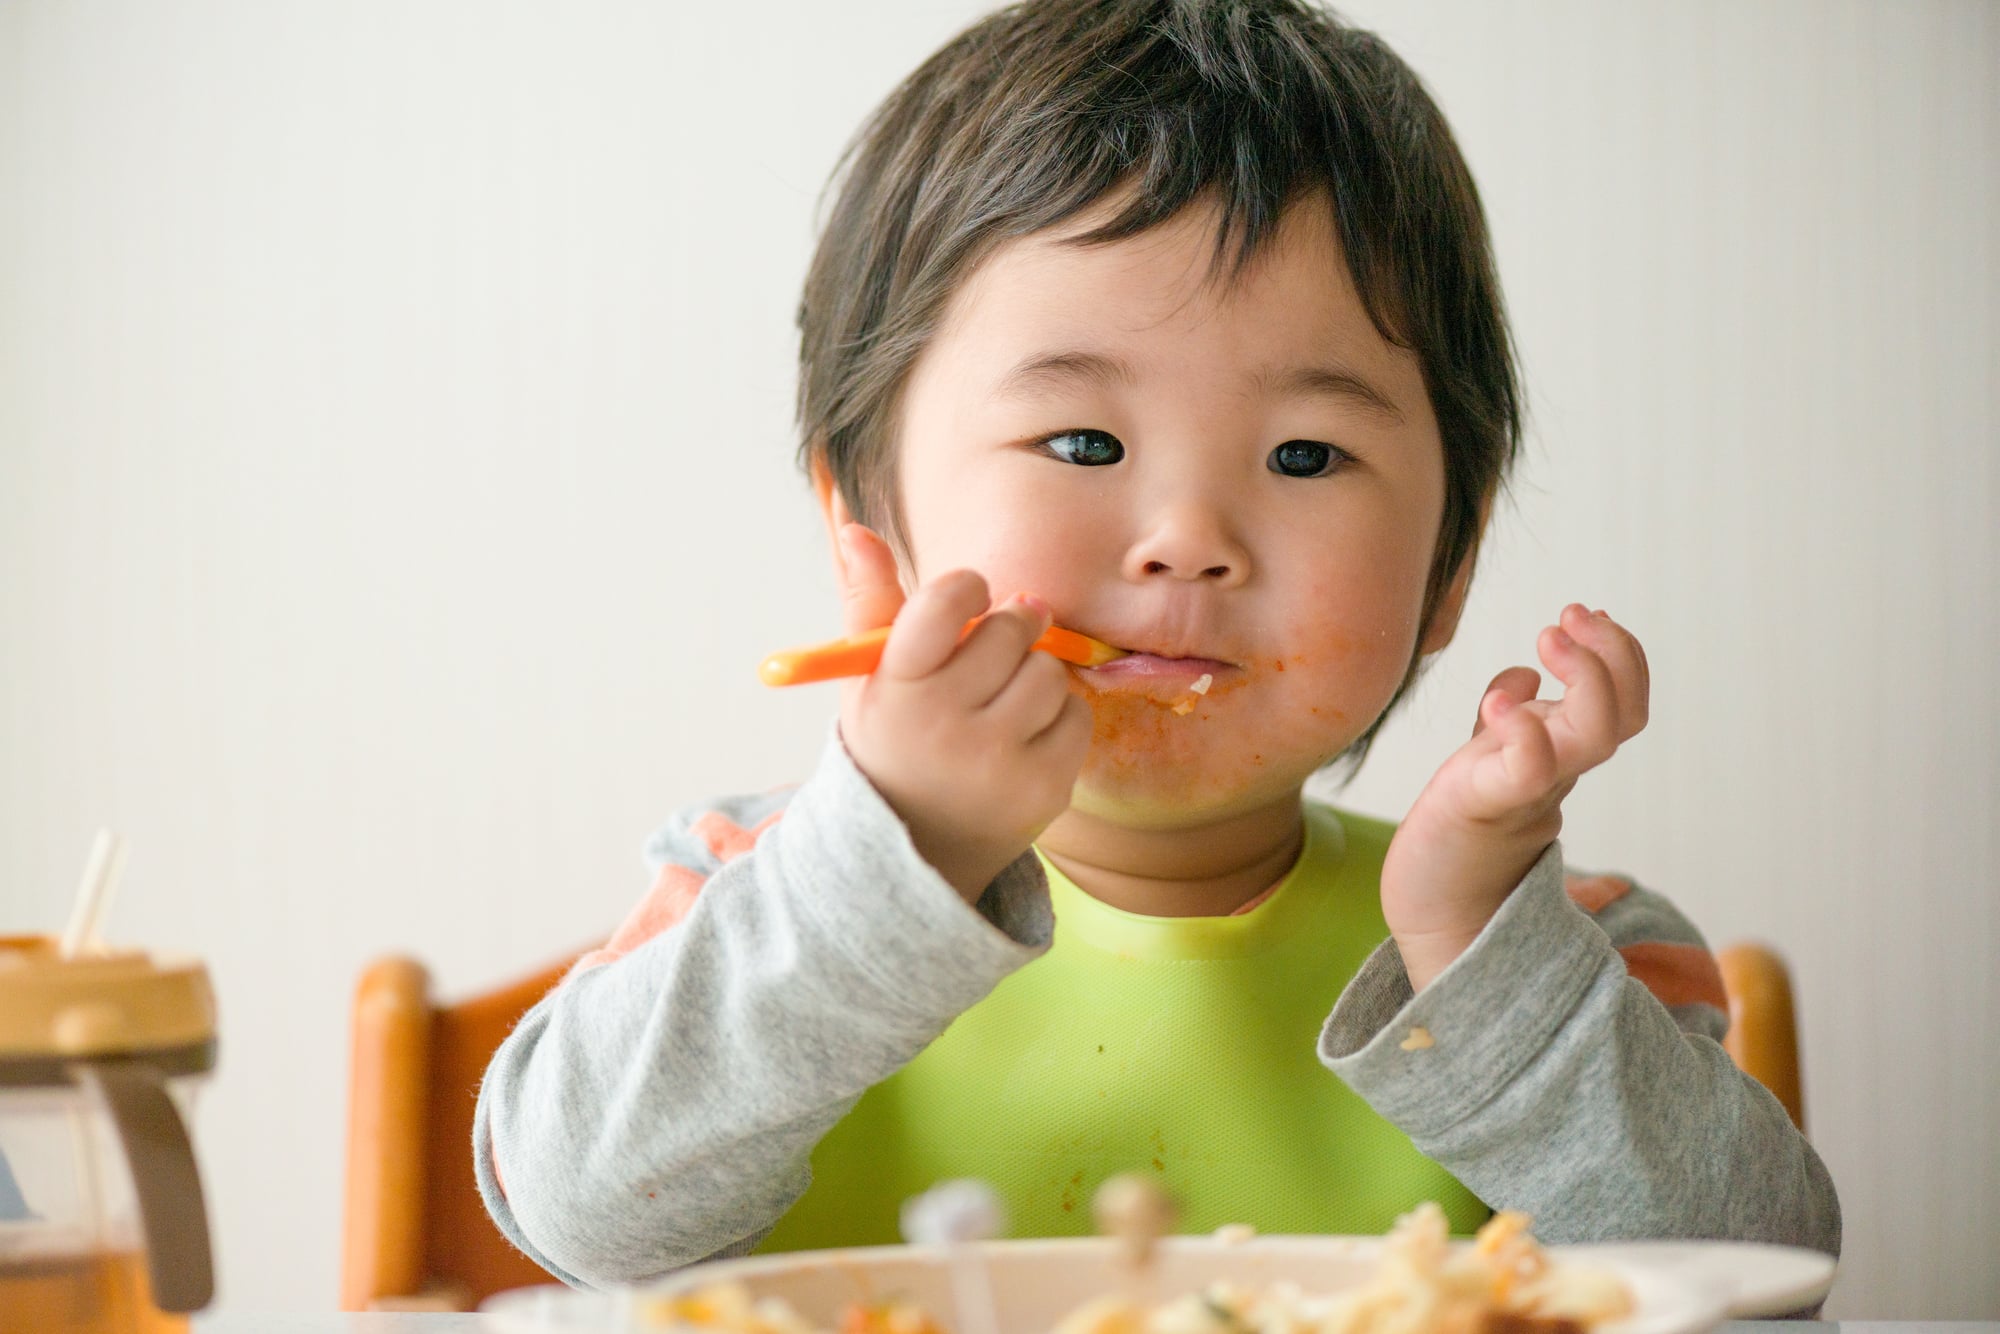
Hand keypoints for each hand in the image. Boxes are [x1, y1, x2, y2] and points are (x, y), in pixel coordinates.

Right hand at [833, 523, 1093, 902]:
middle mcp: (943, 724)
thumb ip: (869, 602)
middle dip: (1009, 629)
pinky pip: (1076, 714)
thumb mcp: (869, 679)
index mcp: (895, 687)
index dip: (967, 589)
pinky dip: (1058, 716)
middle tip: (994, 649)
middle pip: (1010, 630)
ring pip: (1048, 671)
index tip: (970, 600)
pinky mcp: (1044, 788)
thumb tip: (857, 527)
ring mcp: (996, 760)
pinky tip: (1025, 735)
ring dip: (1034, 673)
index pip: (944, 603)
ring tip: (1005, 699)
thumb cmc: (893, 744)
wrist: (916, 850)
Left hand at [1382, 604, 1649, 989]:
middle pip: (1625, 717)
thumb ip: (1506, 721)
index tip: (1588, 614)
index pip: (1623, 705)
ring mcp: (1524, 792)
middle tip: (1571, 614)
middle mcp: (1554, 772)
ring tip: (1545, 637)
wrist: (1429, 907)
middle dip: (1615, 656)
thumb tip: (1523, 677)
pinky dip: (1525, 732)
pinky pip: (1526, 771)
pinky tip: (1500, 703)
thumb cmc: (1455, 835)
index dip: (1619, 657)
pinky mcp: (1482, 808)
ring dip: (1585, 679)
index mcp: (1558, 756)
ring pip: (1595, 737)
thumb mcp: (1484, 760)